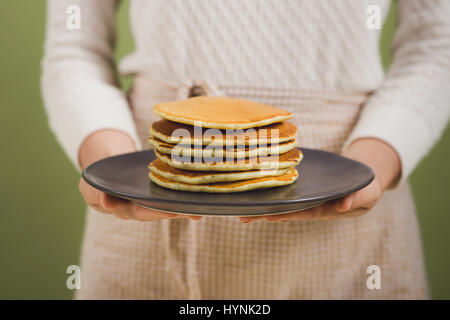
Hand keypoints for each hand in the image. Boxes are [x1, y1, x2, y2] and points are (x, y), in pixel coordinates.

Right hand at [78, 129, 201, 220]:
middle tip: (193, 211)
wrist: (106, 165)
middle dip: (176, 212)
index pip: (141, 213)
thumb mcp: (91, 187)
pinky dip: (183, 195)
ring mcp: (149, 199)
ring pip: (167, 204)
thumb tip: (106, 202)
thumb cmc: (98, 179)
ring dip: (184, 207)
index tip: (172, 213)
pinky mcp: (157, 190)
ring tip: (201, 207)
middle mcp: (139, 207)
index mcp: (124, 209)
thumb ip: (97, 195)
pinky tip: (199, 195)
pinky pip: (170, 193)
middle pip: (159, 211)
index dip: (156, 213)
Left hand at [240, 138, 400, 222]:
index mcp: (323, 209)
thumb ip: (356, 200)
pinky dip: (270, 189)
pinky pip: (285, 188)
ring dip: (262, 203)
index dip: (283, 214)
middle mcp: (310, 205)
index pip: (300, 213)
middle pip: (284, 209)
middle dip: (264, 212)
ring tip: (239, 206)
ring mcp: (304, 197)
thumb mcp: (367, 194)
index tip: (266, 214)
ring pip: (281, 200)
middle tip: (241, 215)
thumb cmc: (365, 189)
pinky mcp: (302, 187)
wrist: (360, 178)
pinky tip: (254, 187)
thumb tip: (342, 206)